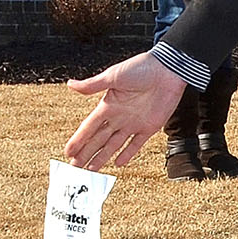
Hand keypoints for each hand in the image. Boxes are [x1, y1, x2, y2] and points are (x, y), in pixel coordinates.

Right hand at [65, 52, 185, 170]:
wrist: (169, 70)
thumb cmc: (141, 68)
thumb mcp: (114, 75)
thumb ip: (93, 85)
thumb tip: (70, 84)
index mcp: (108, 105)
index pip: (89, 127)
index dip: (78, 140)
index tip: (68, 153)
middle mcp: (118, 117)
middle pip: (98, 140)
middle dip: (86, 154)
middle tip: (75, 168)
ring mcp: (133, 123)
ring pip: (113, 145)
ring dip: (102, 157)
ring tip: (90, 170)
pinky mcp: (149, 126)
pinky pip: (136, 144)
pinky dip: (127, 154)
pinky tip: (118, 163)